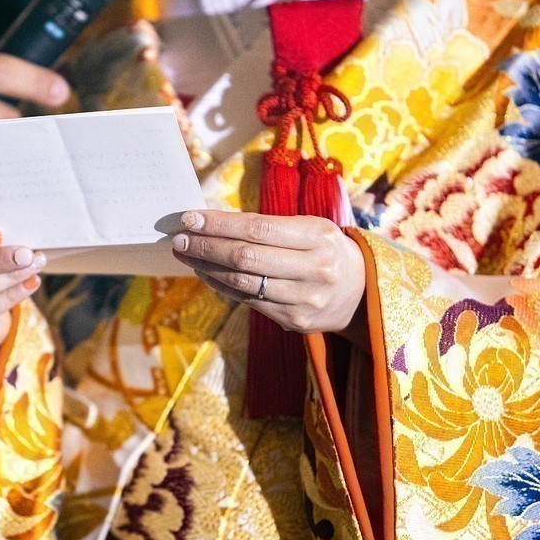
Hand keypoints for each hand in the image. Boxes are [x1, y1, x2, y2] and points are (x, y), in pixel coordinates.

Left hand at [171, 210, 364, 334]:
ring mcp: (305, 299)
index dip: (219, 224)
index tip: (190, 218)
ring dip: (207, 267)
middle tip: (179, 239)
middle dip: (206, 246)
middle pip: (245, 257)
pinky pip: (248, 301)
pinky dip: (222, 286)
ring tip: (187, 255)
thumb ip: (267, 226)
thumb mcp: (308, 229)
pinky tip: (207, 274)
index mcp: (318, 236)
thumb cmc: (323, 250)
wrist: (360, 292)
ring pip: (243, 282)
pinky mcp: (295, 321)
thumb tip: (211, 222)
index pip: (257, 228)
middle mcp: (315, 268)